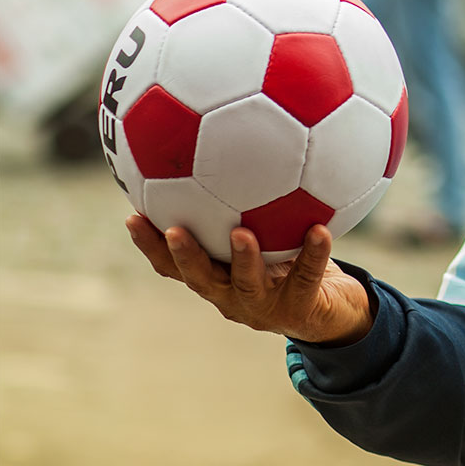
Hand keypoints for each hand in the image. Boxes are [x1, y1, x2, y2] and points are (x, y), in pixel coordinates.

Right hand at [126, 214, 373, 345]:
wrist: (332, 312)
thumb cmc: (291, 266)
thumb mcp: (266, 237)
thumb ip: (244, 210)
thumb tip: (226, 154)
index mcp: (217, 279)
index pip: (173, 266)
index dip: (150, 246)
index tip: (132, 216)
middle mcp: (233, 296)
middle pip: (200, 279)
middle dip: (184, 255)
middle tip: (173, 229)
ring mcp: (264, 306)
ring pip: (247, 283)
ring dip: (243, 258)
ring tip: (242, 233)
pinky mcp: (299, 308)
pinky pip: (306, 275)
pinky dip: (313, 252)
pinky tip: (320, 230)